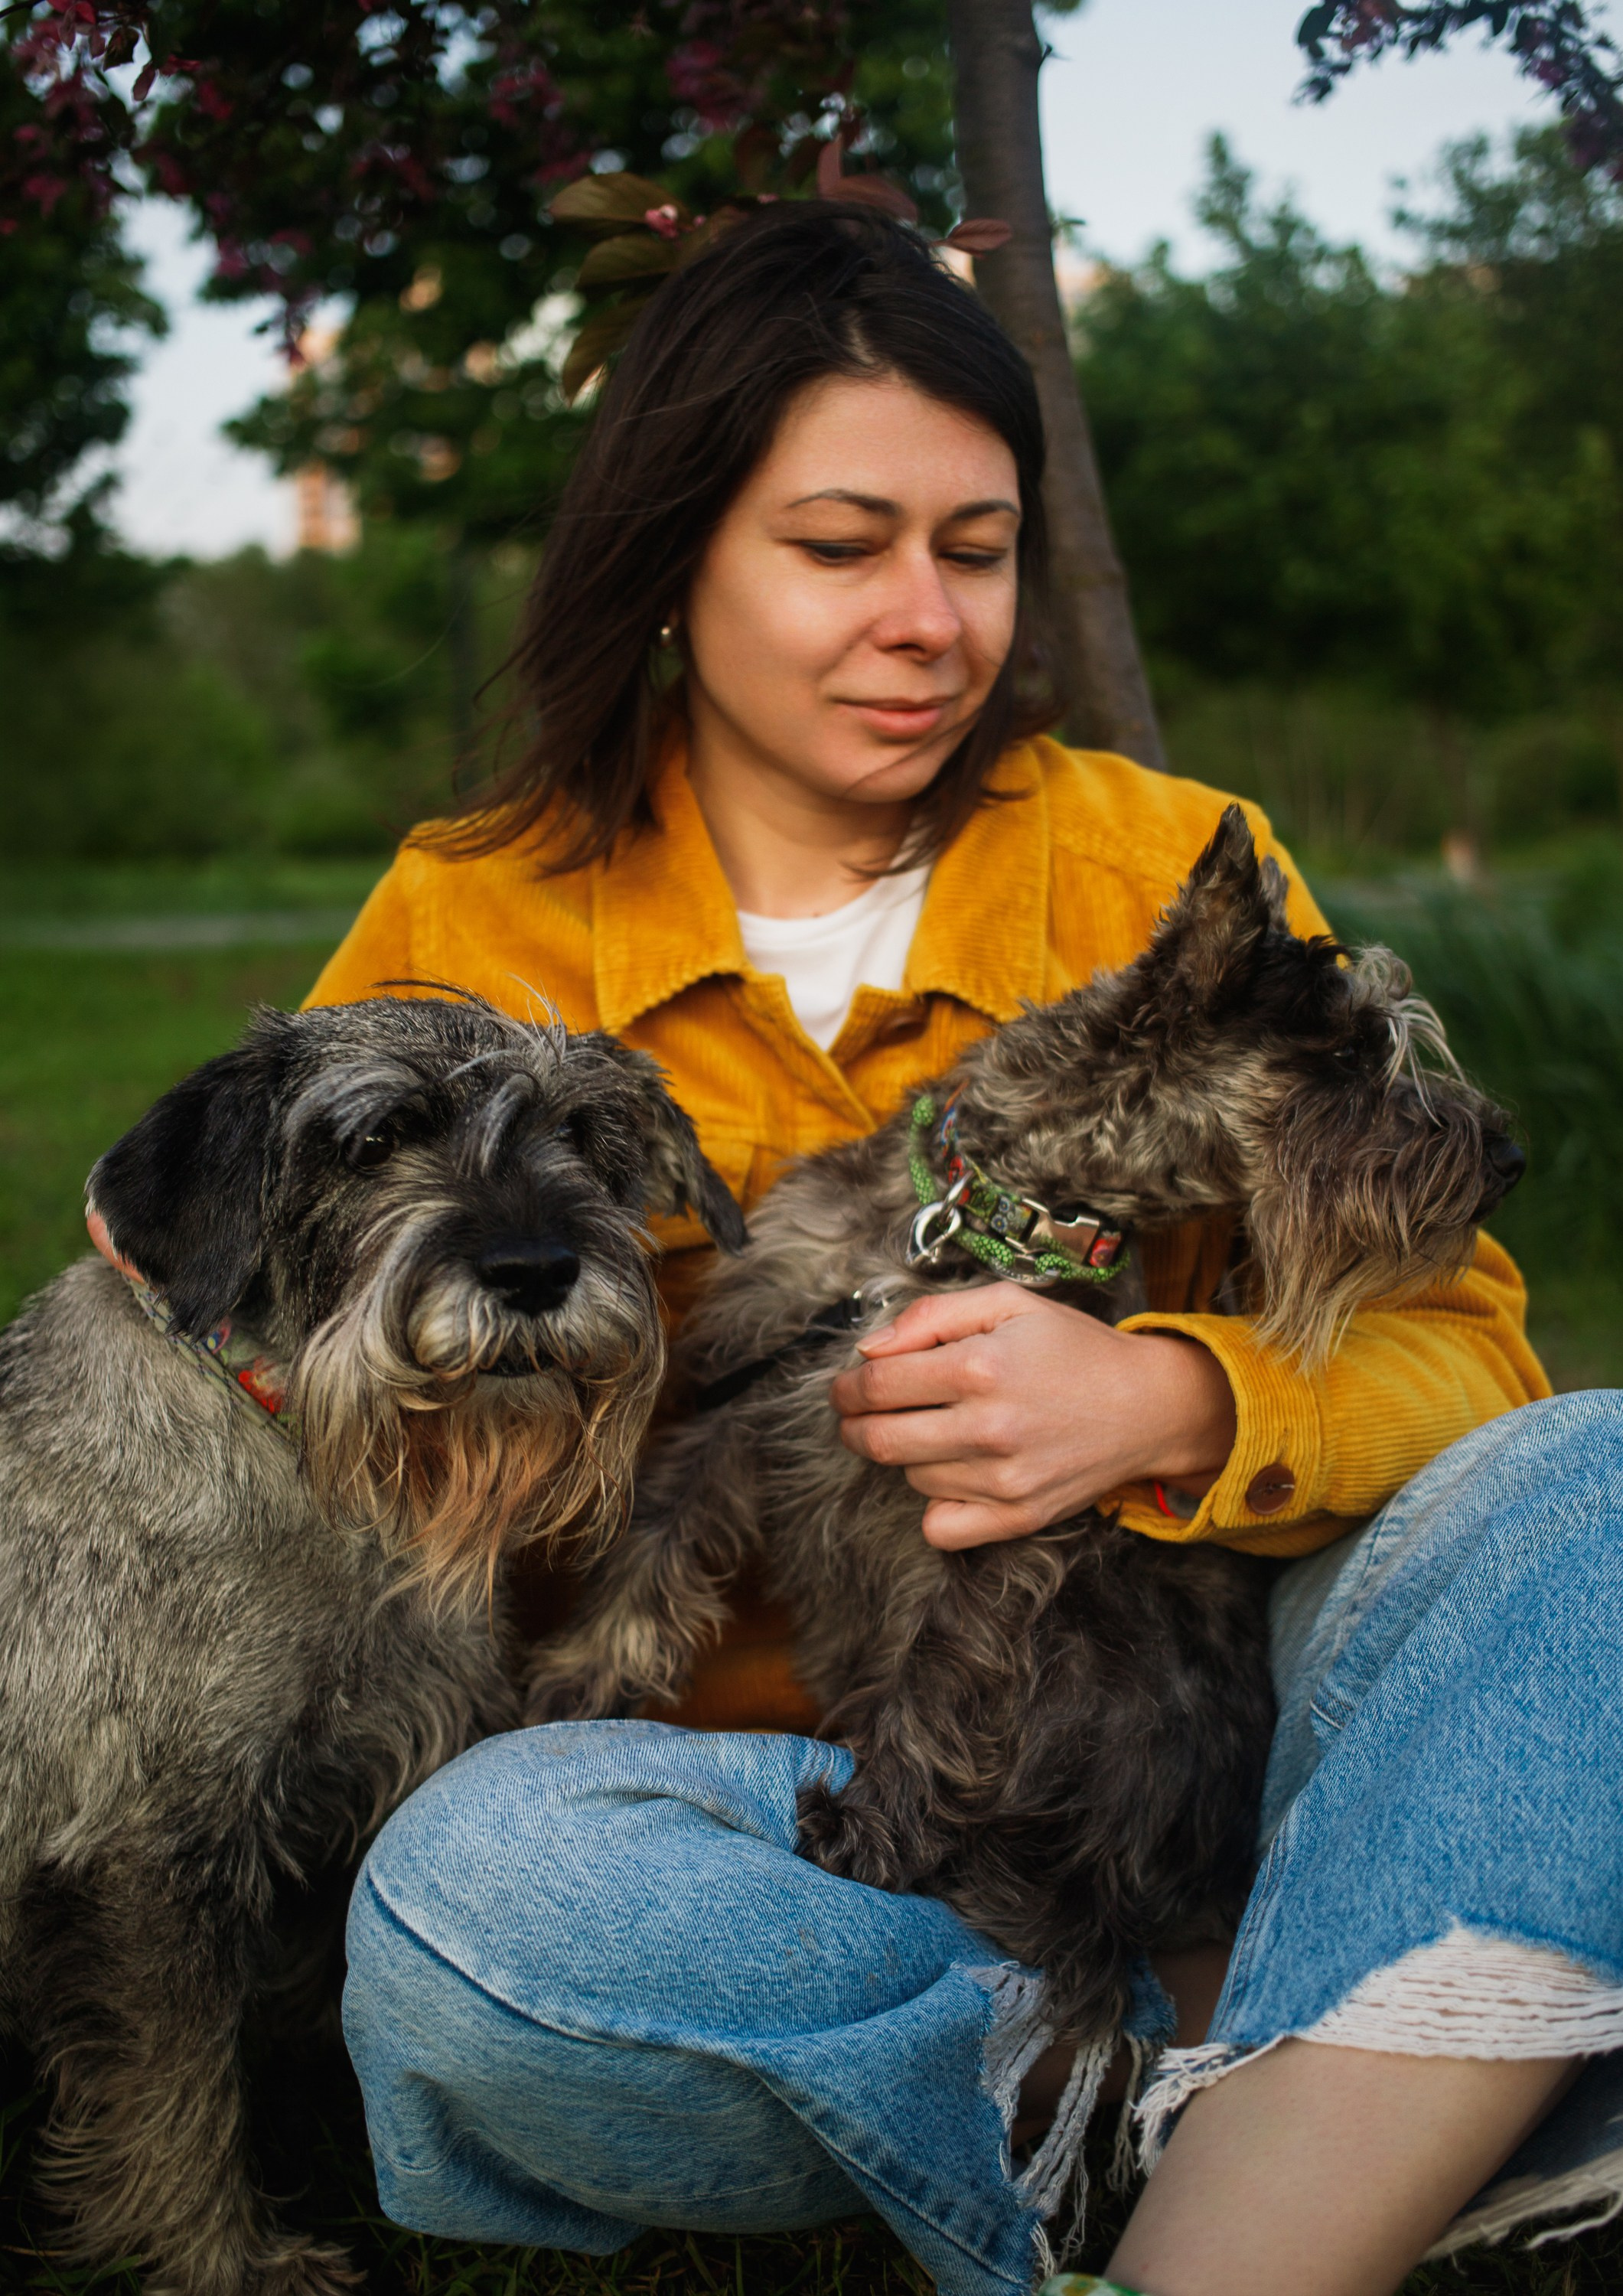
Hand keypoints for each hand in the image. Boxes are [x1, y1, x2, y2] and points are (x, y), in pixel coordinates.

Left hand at [828, 1284, 1237, 1549]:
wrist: (1148, 1406)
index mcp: (980, 1366)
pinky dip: (934, 1507)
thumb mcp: (1007, 1304)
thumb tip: (869, 1349)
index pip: (877, 1384)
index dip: (846, 1386)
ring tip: (937, 1430)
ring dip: (907, 1454)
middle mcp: (989, 1427)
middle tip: (856, 1414)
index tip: (843, 1387)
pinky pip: (940, 1529)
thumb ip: (931, 1317)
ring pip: (910, 1477)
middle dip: (853, 1425)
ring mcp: (1004, 1479)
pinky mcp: (1019, 1517)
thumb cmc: (1074, 1349)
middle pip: (880, 1439)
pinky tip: (952, 1476)